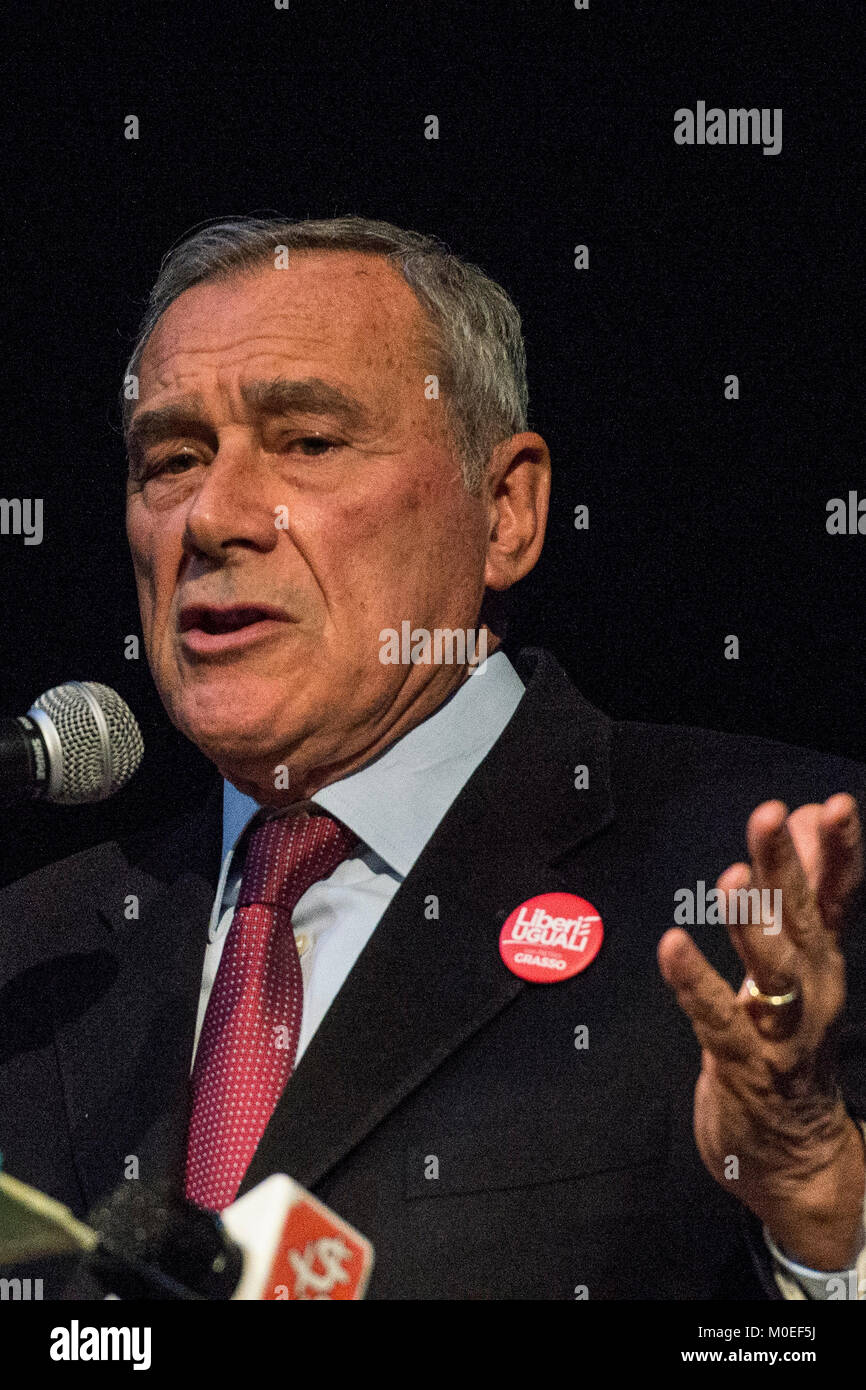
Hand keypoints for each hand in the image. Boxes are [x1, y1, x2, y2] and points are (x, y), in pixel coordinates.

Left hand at [658, 794, 865, 1270]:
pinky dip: (695, 983)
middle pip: (801, 920)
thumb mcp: (805, 957)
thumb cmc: (793, 1040)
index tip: (832, 806)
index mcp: (824, 958)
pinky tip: (672, 946)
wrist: (801, 1157)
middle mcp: (813, 989)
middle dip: (787, 865)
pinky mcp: (744, 1066)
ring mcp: (782, 1031)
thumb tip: (805, 815)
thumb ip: (804, 885)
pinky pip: (717, 1019)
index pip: (837, 895)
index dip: (839, 851)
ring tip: (734, 879)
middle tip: (769, 816)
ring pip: (774, 972)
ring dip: (754, 925)